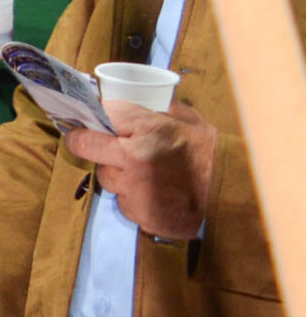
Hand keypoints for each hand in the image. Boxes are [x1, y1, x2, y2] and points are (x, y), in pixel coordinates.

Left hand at [64, 100, 215, 241]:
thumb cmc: (210, 156)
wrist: (234, 198)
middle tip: (91, 142)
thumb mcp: (189, 122)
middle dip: (85, 143)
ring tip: (144, 174)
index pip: (100, 114)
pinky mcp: (138, 213)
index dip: (90, 116)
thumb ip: (159, 111)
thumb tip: (130, 103)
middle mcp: (134, 158)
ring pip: (106, 177)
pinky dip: (133, 199)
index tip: (84, 118)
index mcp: (148, 129)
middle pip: (83, 145)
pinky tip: (153, 195)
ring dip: (117, 175)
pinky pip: (123, 202)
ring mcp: (134, 188)